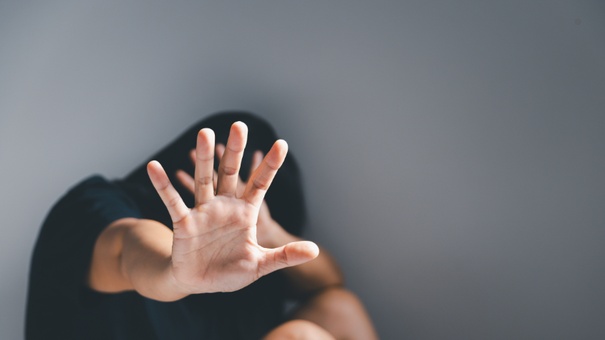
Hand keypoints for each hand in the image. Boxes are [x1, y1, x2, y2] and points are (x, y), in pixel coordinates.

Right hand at [146, 122, 318, 294]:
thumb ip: (286, 255)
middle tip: (240, 125)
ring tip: (204, 133)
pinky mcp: (183, 223)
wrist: (201, 285)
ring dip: (203, 158)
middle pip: (231, 173)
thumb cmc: (231, 271)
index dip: (270, 166)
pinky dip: (163, 185)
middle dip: (235, 151)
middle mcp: (225, 206)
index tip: (282, 144)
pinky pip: (172, 201)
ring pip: (204, 180)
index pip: (260, 184)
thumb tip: (315, 250)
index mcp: (246, 213)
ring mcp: (203, 212)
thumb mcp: (261, 264)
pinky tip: (154, 166)